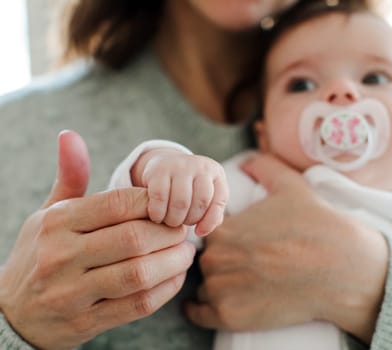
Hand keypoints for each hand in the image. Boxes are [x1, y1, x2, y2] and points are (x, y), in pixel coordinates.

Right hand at [0, 131, 195, 349]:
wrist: (12, 314)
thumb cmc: (40, 254)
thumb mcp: (49, 214)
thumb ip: (70, 176)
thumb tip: (70, 135)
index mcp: (57, 222)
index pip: (118, 203)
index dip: (154, 203)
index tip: (169, 206)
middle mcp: (61, 256)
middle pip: (135, 238)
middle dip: (170, 232)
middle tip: (183, 229)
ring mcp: (72, 292)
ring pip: (139, 273)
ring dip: (174, 261)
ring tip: (185, 252)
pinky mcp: (87, 322)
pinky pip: (139, 304)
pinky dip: (166, 289)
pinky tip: (175, 276)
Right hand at [131, 148, 227, 234]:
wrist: (164, 162)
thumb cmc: (189, 186)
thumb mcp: (205, 195)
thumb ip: (211, 213)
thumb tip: (203, 230)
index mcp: (216, 172)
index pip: (219, 200)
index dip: (210, 220)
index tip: (199, 232)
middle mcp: (200, 166)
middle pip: (200, 202)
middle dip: (190, 220)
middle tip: (181, 224)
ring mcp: (180, 165)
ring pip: (181, 202)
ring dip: (174, 219)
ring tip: (170, 221)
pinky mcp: (159, 169)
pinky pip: (160, 197)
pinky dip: (158, 212)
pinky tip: (157, 216)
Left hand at [185, 154, 388, 343]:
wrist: (342, 268)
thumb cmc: (317, 225)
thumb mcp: (291, 185)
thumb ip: (264, 166)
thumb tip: (247, 160)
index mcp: (223, 226)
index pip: (205, 233)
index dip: (220, 237)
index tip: (238, 242)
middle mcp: (215, 257)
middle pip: (204, 260)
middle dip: (220, 261)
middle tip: (245, 264)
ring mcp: (221, 289)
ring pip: (205, 287)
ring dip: (215, 286)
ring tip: (240, 285)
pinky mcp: (230, 316)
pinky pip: (200, 315)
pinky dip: (202, 311)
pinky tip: (212, 306)